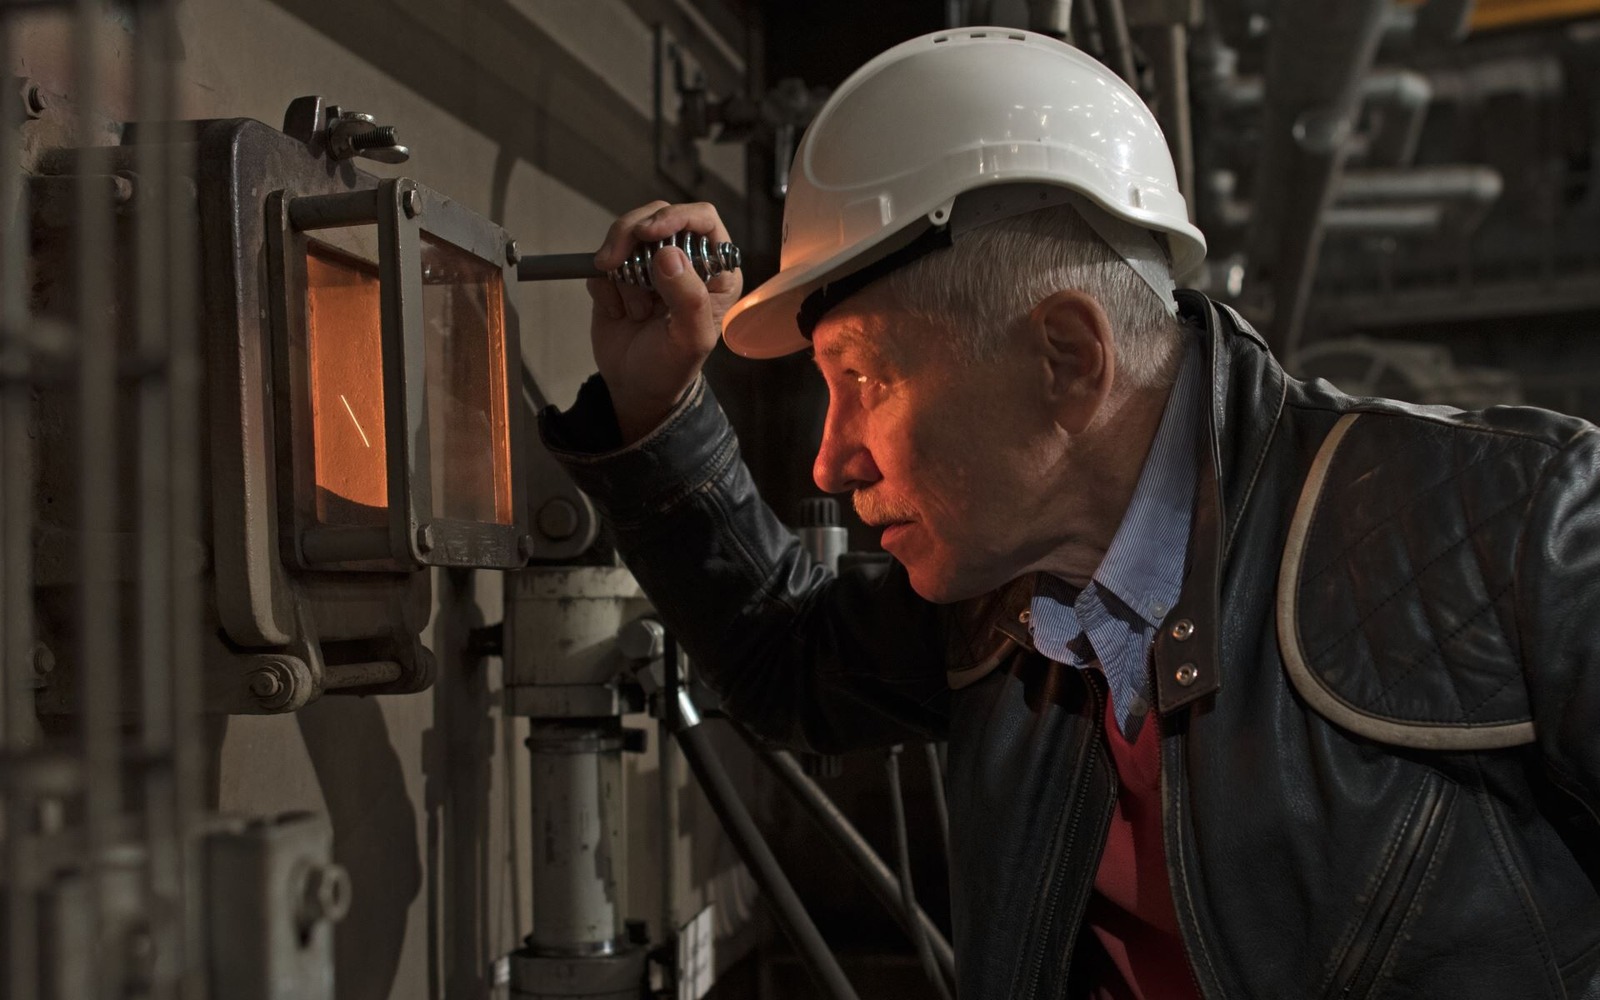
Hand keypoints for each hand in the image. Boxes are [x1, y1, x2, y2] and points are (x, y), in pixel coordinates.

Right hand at [589, 201, 743, 443]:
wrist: (634, 387)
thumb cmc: (672, 367)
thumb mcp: (690, 340)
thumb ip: (688, 297)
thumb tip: (669, 254)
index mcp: (716, 269)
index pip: (701, 219)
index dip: (675, 216)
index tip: (649, 232)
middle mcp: (686, 259)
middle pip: (656, 215)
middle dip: (631, 235)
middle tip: (613, 262)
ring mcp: (651, 264)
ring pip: (627, 233)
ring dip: (619, 268)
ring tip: (630, 308)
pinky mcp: (620, 274)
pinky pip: (604, 261)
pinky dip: (603, 286)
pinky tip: (617, 313)